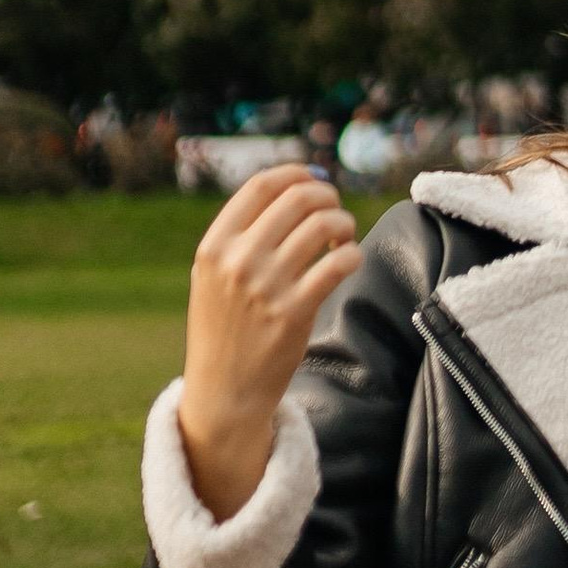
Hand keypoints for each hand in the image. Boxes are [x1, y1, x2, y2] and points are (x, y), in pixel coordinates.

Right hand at [179, 165, 360, 521]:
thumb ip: (244, 234)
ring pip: (324, 224)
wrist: (223, 393)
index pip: (261, 186)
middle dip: (327, 197)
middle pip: (298, 198)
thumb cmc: (225, 328)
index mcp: (214, 247)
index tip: (314, 180)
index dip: (296, 174)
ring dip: (344, 223)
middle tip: (334, 214)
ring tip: (342, 238)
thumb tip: (300, 183)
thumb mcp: (214, 276)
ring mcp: (265, 286)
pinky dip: (353, 253)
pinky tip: (348, 261)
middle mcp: (237, 261)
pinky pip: (339, 262)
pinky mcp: (294, 312)